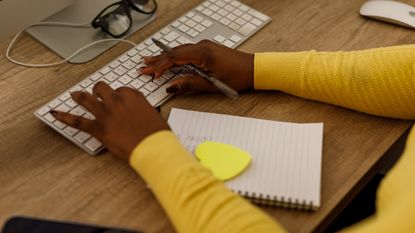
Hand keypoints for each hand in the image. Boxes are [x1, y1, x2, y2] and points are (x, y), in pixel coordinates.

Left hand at [50, 82, 169, 160]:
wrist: (153, 147)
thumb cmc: (158, 134)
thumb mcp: (155, 116)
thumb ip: (144, 111)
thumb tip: (140, 113)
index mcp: (134, 96)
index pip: (121, 90)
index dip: (118, 95)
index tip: (119, 100)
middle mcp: (118, 100)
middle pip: (102, 89)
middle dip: (99, 90)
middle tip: (97, 93)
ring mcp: (106, 113)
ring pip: (87, 99)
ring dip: (80, 96)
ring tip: (75, 95)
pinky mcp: (98, 128)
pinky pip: (78, 121)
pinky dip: (65, 117)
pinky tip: (56, 114)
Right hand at [142, 40, 253, 93]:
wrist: (253, 69)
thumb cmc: (237, 76)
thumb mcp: (211, 84)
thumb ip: (189, 84)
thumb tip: (171, 87)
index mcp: (202, 53)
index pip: (174, 57)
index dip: (161, 66)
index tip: (153, 75)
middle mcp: (202, 46)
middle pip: (174, 52)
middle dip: (158, 61)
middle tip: (143, 67)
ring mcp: (204, 46)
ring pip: (179, 51)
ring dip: (164, 58)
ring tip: (149, 61)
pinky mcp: (207, 49)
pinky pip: (186, 51)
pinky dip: (175, 56)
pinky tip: (168, 58)